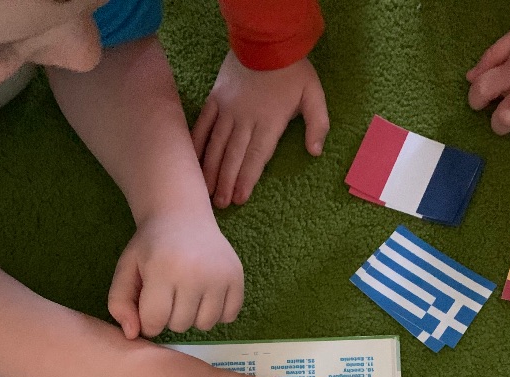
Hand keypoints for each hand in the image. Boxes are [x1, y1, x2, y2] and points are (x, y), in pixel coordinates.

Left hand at [108, 210, 243, 338]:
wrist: (183, 217)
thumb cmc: (151, 247)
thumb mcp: (126, 269)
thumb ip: (119, 304)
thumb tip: (133, 335)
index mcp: (163, 270)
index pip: (154, 322)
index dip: (148, 321)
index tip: (149, 306)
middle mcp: (195, 274)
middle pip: (180, 326)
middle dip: (170, 317)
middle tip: (169, 295)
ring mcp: (220, 276)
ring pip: (205, 325)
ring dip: (193, 317)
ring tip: (187, 296)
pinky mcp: (237, 279)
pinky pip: (228, 317)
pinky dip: (217, 313)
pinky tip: (206, 295)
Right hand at [192, 52, 329, 208]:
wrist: (266, 38)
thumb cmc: (292, 70)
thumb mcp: (314, 95)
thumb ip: (317, 124)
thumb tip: (315, 152)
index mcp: (269, 122)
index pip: (256, 157)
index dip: (247, 180)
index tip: (240, 199)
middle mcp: (245, 119)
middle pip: (233, 156)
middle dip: (226, 182)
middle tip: (220, 204)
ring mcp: (227, 109)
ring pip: (216, 144)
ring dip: (211, 169)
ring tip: (207, 190)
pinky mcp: (215, 99)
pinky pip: (203, 124)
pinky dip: (197, 144)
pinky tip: (192, 161)